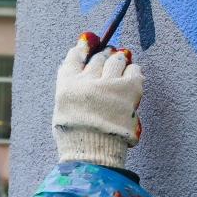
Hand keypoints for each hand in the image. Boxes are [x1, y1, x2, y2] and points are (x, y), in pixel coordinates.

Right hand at [52, 33, 142, 168]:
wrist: (93, 154)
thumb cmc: (76, 137)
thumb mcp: (62, 111)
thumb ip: (68, 89)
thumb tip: (77, 71)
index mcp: (67, 86)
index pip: (74, 57)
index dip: (83, 48)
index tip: (88, 43)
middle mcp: (86, 80)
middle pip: (98, 58)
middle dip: (104, 58)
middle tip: (109, 59)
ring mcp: (108, 83)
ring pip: (117, 60)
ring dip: (119, 63)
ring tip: (120, 68)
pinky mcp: (128, 89)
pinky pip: (134, 71)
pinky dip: (133, 72)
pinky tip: (132, 78)